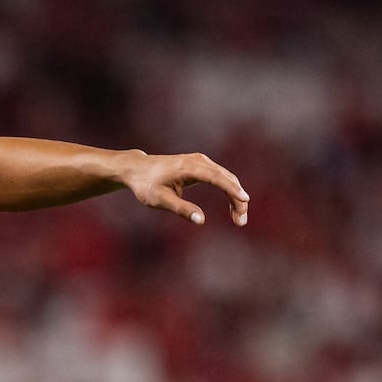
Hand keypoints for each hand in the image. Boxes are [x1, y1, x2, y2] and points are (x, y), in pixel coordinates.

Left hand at [122, 151, 248, 225]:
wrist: (136, 168)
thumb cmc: (146, 185)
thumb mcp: (160, 200)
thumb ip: (181, 209)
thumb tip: (201, 220)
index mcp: (187, 168)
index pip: (216, 178)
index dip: (231, 189)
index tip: (244, 200)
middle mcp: (197, 160)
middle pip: (225, 177)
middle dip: (237, 198)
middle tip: (241, 221)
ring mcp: (199, 160)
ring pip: (225, 177)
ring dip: (235, 195)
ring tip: (238, 217)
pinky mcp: (199, 164)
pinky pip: (220, 176)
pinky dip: (229, 188)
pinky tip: (233, 203)